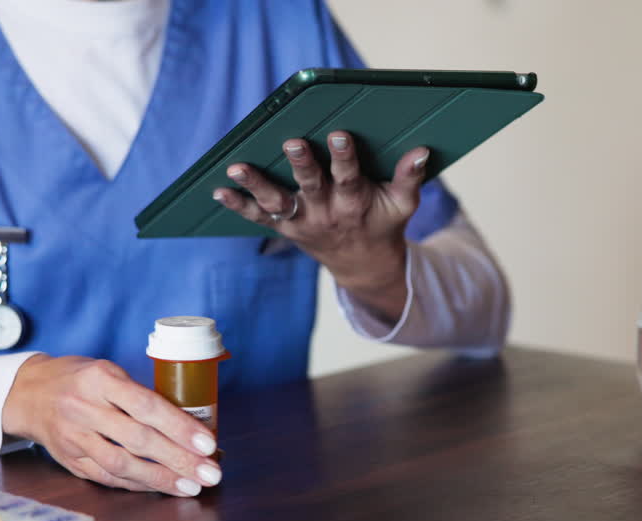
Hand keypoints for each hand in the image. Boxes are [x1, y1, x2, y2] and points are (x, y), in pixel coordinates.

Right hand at [1, 355, 220, 495]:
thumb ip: (141, 395)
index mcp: (100, 379)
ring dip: (161, 479)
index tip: (209, 444)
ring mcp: (74, 437)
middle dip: (180, 459)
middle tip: (211, 474)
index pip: (148, 406)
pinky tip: (162, 487)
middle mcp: (84, 408)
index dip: (180, 428)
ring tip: (191, 487)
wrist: (25, 393)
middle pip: (139, 439)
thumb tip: (191, 425)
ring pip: (122, 464)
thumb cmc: (79, 379)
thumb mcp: (108, 372)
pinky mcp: (69, 460)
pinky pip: (107, 477)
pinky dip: (138, 485)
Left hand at [212, 131, 429, 321]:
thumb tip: (422, 150)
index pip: (350, 177)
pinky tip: (219, 191)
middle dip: (301, 165)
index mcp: (355, 203)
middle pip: (311, 186)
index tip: (339, 134)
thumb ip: (410, 177)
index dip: (344, 157)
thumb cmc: (382, 223)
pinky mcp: (285, 228)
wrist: (363, 264)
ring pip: (277, 203)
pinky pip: (258, 218)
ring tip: (236, 168)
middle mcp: (326, 212)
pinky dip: (239, 206)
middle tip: (291, 142)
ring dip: (256, 186)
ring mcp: (302, 221)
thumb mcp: (403, 204)